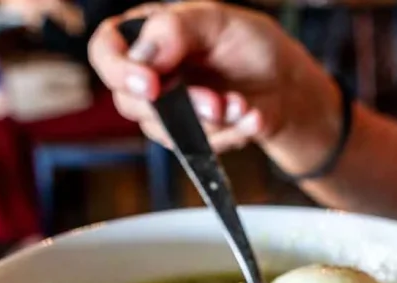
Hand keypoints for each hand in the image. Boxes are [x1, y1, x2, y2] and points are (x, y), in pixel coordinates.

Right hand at [89, 1, 340, 161]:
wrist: (291, 86)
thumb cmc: (253, 45)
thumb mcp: (218, 19)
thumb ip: (175, 29)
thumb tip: (143, 56)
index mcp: (147, 34)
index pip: (104, 50)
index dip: (118, 70)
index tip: (150, 84)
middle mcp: (151, 75)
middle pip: (129, 101)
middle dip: (177, 105)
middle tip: (215, 102)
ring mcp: (168, 112)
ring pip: (163, 131)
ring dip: (209, 123)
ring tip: (241, 106)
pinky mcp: (191, 140)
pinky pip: (196, 149)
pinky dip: (230, 134)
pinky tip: (251, 117)